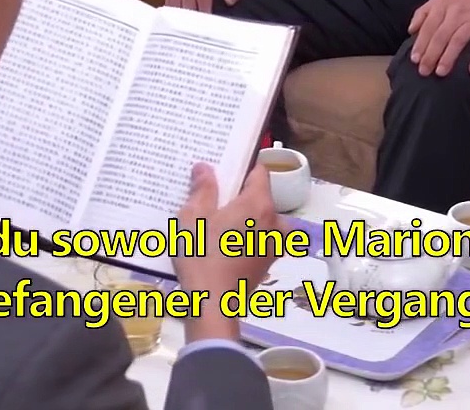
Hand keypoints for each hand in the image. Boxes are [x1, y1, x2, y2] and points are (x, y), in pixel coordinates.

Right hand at [172, 163, 279, 342]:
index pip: (260, 172)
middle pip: (262, 196)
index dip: (242, 169)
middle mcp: (275, 221)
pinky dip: (250, 237)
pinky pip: (263, 239)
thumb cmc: (203, 256)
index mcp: (259, 204)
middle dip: (242, 195)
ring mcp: (275, 244)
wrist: (213, 303)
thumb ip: (203, 189)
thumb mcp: (193, 217)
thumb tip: (205, 167)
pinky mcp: (269, 262)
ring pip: (264, 219)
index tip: (224, 174)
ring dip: (248, 218)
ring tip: (221, 225)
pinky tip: (227, 245)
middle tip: (216, 200)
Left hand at [407, 0, 469, 76]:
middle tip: (424, 71)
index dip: (421, 44)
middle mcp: (457, 11)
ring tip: (440, 72)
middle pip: (441, 36)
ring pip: (458, 40)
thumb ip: (422, 13)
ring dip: (448, 57)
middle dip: (431, 55)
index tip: (415, 59)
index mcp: (442, 4)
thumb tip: (410, 31)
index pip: (428, 26)